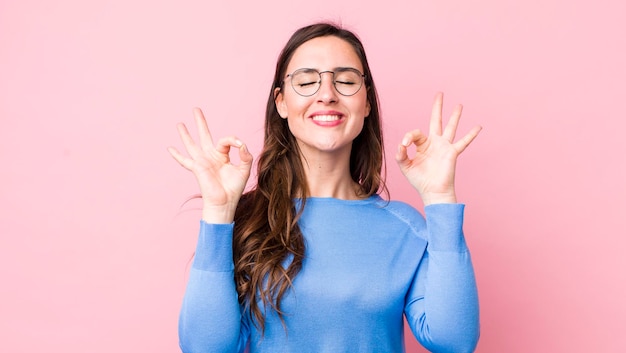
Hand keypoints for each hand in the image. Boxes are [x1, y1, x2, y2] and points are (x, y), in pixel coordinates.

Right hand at [168, 108, 252, 222]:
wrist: (224, 202)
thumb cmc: (234, 189)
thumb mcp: (244, 170)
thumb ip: (245, 156)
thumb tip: (242, 145)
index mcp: (222, 156)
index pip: (225, 141)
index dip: (233, 140)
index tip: (239, 145)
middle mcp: (210, 157)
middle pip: (204, 135)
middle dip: (200, 122)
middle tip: (196, 109)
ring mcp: (202, 162)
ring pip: (192, 144)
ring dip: (185, 134)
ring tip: (180, 123)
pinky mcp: (197, 168)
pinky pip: (184, 160)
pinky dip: (177, 155)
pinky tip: (169, 148)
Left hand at [395, 92, 480, 204]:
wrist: (432, 192)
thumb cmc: (420, 181)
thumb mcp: (405, 167)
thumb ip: (400, 155)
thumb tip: (401, 145)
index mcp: (423, 145)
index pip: (416, 134)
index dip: (409, 137)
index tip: (405, 146)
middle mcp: (434, 143)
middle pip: (436, 120)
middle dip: (437, 107)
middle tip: (439, 94)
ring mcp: (444, 147)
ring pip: (451, 127)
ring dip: (455, 116)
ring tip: (459, 105)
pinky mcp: (452, 153)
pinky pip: (463, 142)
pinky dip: (471, 135)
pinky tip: (478, 127)